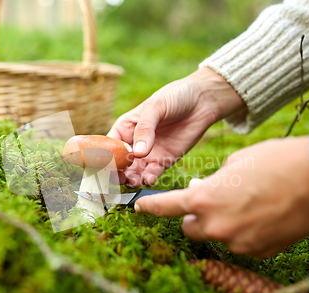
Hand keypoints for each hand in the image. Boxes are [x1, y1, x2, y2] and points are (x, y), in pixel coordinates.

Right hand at [107, 67, 245, 186]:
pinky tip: (149, 179)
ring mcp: (149, 153)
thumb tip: (137, 153)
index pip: (109, 145)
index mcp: (125, 127)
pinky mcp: (164, 160)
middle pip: (120, 163)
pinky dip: (149, 179)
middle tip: (121, 177)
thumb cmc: (175, 96)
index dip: (105, 157)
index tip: (106, 165)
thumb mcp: (156, 107)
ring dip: (132, 179)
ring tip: (135, 180)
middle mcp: (134, 143)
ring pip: (134, 172)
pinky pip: (153, 173)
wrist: (203, 101)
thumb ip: (145, 129)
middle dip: (118, 172)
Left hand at [134, 137, 308, 257]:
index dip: (151, 207)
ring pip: (217, 236)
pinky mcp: (259, 252)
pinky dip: (244, 232)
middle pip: (190, 228)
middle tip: (210, 201)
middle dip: (194, 216)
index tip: (139, 206)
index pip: (166, 207)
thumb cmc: (276, 162)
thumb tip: (202, 190)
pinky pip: (241, 243)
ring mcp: (238, 243)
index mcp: (204, 200)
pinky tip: (261, 215)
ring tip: (244, 204)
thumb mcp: (235, 163)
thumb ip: (213, 181)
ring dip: (221, 224)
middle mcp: (216, 226)